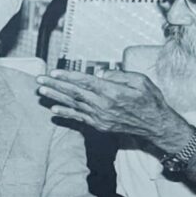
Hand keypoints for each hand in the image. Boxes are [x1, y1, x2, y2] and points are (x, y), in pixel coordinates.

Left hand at [36, 70, 192, 153]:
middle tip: (40, 79)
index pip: (85, 82)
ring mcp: (100, 117)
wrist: (155, 124)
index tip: (53, 72)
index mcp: (113, 92)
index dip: (68, 77)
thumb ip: (119, 75)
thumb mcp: (141, 81)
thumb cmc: (150, 99)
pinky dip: (66, 113)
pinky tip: (54, 109)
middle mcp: (103, 106)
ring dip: (56, 97)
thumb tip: (100, 73)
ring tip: (41, 91)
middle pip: (75, 93)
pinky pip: (79, 118)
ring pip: (74, 105)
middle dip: (55, 85)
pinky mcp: (99, 125)